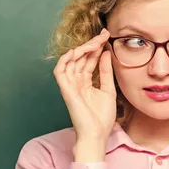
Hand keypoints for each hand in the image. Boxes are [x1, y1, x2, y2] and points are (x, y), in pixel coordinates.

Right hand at [53, 29, 116, 154]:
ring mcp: (70, 85)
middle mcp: (76, 81)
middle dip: (91, 44)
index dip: (96, 47)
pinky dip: (66, 59)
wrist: (97, 134)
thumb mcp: (108, 89)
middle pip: (81, 57)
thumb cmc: (102, 117)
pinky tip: (76, 51)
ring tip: (95, 42)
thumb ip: (106, 71)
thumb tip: (105, 53)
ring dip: (81, 49)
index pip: (89, 59)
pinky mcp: (65, 90)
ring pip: (70, 60)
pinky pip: (60, 71)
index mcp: (86, 82)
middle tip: (103, 34)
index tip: (107, 36)